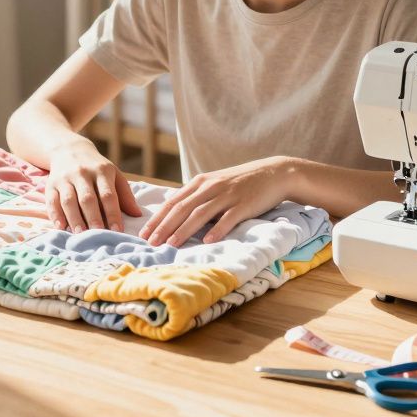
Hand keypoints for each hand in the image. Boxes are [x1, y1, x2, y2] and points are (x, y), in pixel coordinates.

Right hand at [45, 138, 142, 232]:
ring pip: (69, 200)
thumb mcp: (114, 174)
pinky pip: (52, 201)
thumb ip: (125, 194)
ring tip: (80, 235)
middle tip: (98, 234)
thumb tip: (138, 215)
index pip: (108, 195)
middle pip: (87, 198)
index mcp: (102, 171)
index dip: (113, 213)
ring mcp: (65, 178)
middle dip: (93, 218)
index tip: (118, 231)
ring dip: (74, 219)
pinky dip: (55, 215)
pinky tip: (60, 227)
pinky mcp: (51, 184)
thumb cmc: (96, 168)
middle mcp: (82, 173)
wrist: (69, 149)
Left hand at [141, 156, 300, 245]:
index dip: (157, 218)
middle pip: (182, 208)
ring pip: (200, 213)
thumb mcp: (215, 184)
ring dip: (184, 230)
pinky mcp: (244, 204)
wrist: (273, 172)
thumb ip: (197, 197)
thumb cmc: (241, 182)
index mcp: (200, 183)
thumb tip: (176, 216)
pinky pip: (228, 218)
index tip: (143, 233)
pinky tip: (208, 241)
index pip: (173, 202)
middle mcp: (210, 187)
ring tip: (171, 244)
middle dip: (164, 226)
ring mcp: (227, 195)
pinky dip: (217, 229)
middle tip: (150, 242)